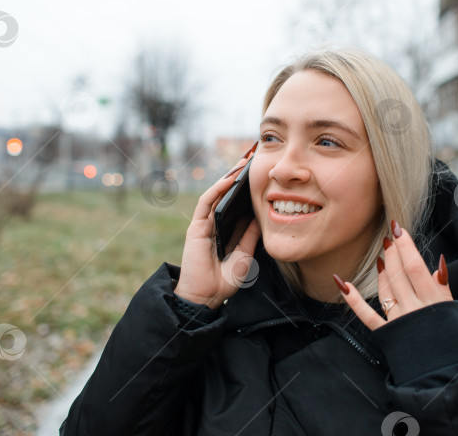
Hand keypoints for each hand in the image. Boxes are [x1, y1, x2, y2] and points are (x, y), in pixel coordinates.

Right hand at [175, 148, 260, 309]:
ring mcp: (204, 225)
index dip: (247, 190)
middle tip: (252, 160)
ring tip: (242, 162)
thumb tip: (260, 217)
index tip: (262, 175)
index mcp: (226, 231)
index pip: (237, 205)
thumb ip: (249, 236)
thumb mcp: (244, 255)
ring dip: (229, 177)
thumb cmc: (223, 281)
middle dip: (238, 177)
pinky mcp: (196, 227)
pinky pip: (206, 203)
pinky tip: (229, 179)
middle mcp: (214, 225)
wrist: (206, 297)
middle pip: (226, 195)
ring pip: (216, 194)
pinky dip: (217, 189)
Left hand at [335, 220, 451, 329]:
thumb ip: (442, 288)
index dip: (406, 246)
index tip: (399, 229)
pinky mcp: (386, 333)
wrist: (445, 372)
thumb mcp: (453, 310)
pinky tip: (342, 283)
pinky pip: (366, 315)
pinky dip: (353, 299)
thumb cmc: (453, 339)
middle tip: (389, 237)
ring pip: (385, 289)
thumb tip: (436, 264)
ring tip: (382, 254)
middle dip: (393, 253)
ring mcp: (398, 320)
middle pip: (399, 274)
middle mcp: (414, 308)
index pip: (416, 267)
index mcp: (433, 300)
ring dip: (382, 269)